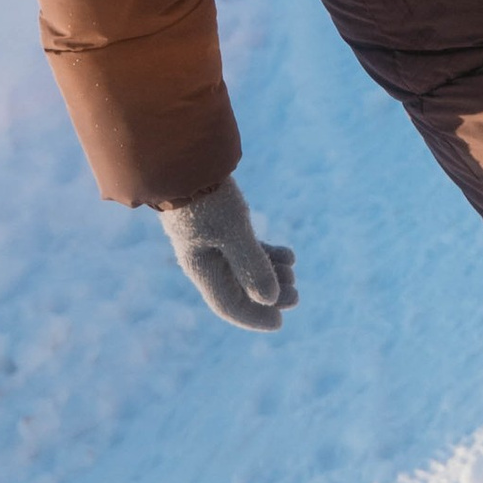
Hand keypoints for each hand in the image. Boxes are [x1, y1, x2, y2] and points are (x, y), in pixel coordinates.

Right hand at [159, 180, 299, 331]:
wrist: (185, 160)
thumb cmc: (207, 197)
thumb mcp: (233, 231)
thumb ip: (251, 265)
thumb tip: (271, 299)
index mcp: (202, 269)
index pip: (229, 305)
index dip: (255, 317)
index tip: (280, 322)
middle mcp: (205, 260)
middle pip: (239, 290)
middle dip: (268, 296)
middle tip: (297, 296)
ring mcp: (211, 242)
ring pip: (244, 268)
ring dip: (269, 273)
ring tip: (294, 272)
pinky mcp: (219, 224)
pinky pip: (244, 248)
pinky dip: (265, 253)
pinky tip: (289, 255)